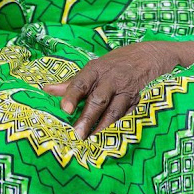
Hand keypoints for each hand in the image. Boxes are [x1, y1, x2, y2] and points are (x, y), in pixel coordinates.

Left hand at [43, 41, 179, 138]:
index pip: (81, 82)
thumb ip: (72, 84)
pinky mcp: (135, 98)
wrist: (146, 56)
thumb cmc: (112, 65)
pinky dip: (116, 124)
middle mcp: (110, 78)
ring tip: (91, 138)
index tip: (64, 110)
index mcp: (95, 70)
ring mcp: (125, 89)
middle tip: (77, 134)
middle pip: (98, 99)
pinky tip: (107, 133)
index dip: (72, 96)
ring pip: (114, 110)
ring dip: (102, 126)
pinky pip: (125, 113)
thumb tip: (46, 89)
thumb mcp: (93, 69)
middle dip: (87, 118)